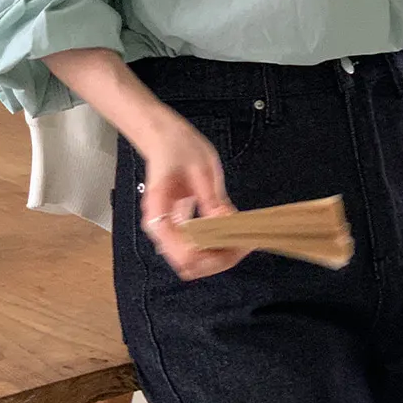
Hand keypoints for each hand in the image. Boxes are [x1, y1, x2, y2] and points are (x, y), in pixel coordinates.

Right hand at [140, 106, 246, 279]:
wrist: (162, 137)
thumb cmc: (178, 147)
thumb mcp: (201, 168)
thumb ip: (211, 198)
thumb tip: (226, 223)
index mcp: (159, 210)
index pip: (181, 252)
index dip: (210, 254)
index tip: (234, 244)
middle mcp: (159, 226)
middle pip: (187, 265)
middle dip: (217, 260)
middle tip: (243, 245)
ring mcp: (167, 229)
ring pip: (191, 263)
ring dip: (216, 257)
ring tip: (240, 241)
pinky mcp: (176, 227)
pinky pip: (193, 249)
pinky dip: (212, 248)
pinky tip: (230, 236)